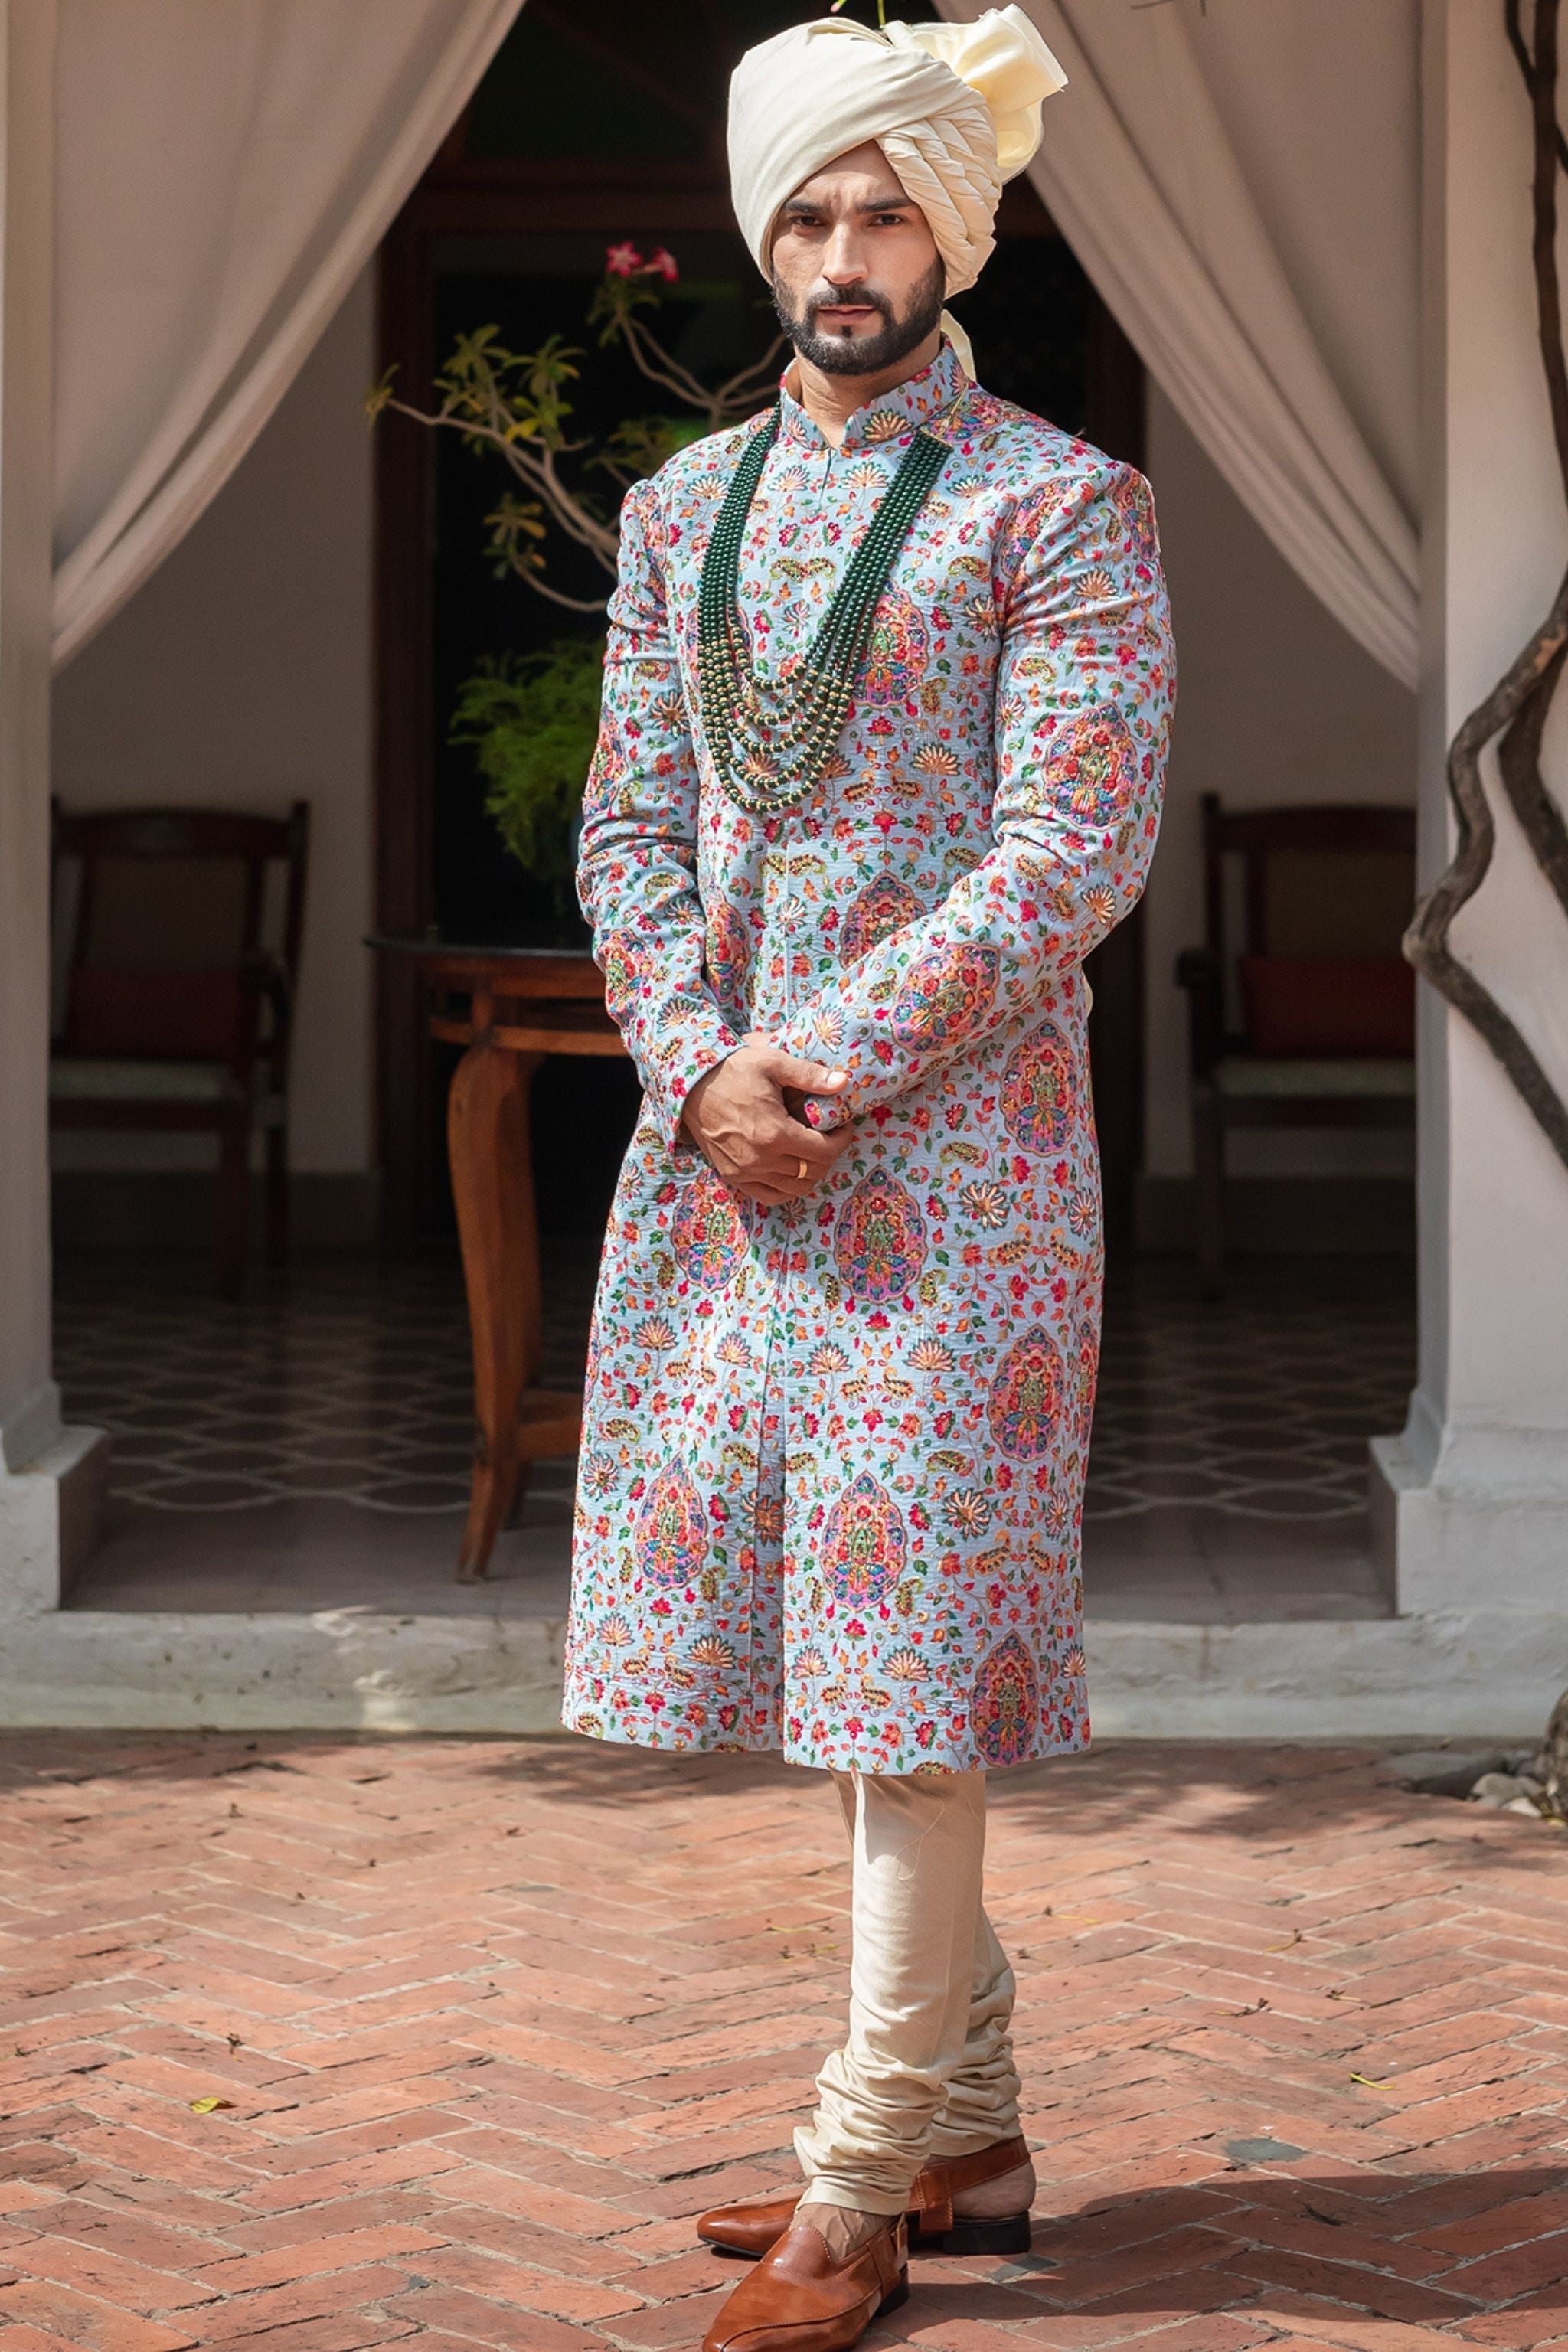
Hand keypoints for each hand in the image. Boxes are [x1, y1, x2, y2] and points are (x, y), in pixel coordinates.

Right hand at [681, 1042, 851, 1204]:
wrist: (690, 1084)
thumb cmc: (733, 1069)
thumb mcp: (773, 1063)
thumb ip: (810, 1075)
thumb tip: (844, 1082)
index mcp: (774, 1133)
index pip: (824, 1152)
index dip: (841, 1140)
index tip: (843, 1127)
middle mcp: (760, 1160)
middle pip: (812, 1173)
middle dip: (828, 1156)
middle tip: (830, 1137)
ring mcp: (744, 1172)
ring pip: (794, 1189)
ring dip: (810, 1173)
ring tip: (812, 1151)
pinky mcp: (732, 1177)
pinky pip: (769, 1195)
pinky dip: (786, 1187)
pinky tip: (790, 1168)